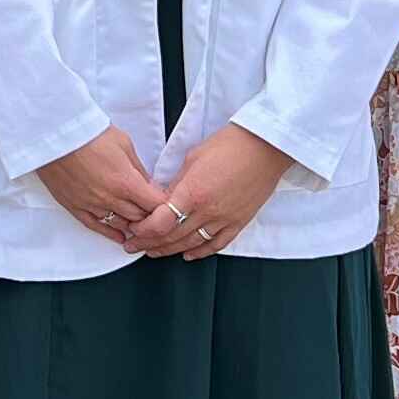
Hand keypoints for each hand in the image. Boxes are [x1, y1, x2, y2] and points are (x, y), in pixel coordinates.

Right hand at [38, 125, 169, 245]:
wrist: (55, 133)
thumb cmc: (88, 133)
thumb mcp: (124, 143)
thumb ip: (138, 168)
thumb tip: (148, 183)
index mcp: (126, 182)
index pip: (156, 205)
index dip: (165, 206)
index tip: (168, 203)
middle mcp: (111, 198)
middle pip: (140, 218)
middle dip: (150, 215)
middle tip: (154, 212)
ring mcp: (92, 205)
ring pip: (121, 225)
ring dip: (132, 225)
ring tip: (139, 222)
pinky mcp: (75, 206)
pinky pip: (96, 227)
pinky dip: (110, 234)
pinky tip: (120, 237)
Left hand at [119, 123, 289, 259]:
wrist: (266, 147)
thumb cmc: (231, 144)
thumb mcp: (193, 157)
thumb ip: (177, 182)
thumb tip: (164, 197)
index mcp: (193, 191)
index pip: (160, 221)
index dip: (143, 230)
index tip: (133, 229)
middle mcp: (207, 210)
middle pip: (172, 236)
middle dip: (149, 243)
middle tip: (134, 246)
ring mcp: (224, 219)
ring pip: (191, 244)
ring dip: (169, 250)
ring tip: (153, 252)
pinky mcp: (239, 222)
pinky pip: (217, 244)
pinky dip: (200, 252)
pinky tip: (188, 254)